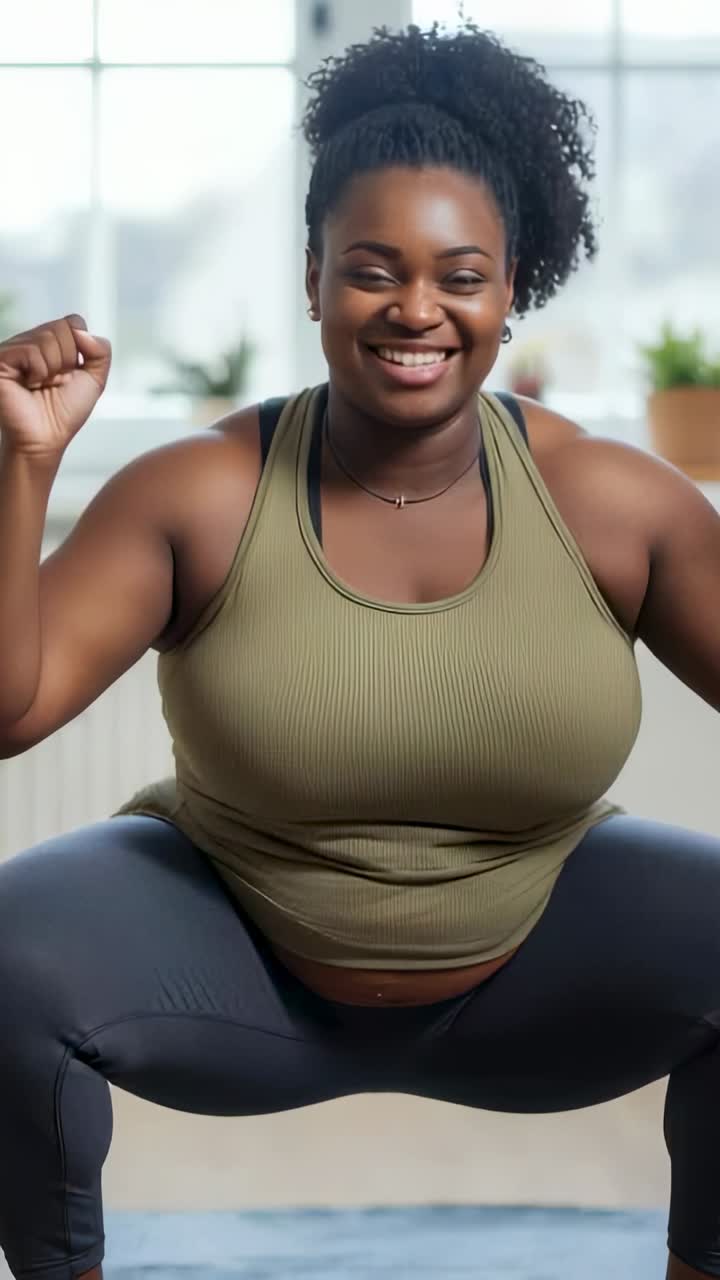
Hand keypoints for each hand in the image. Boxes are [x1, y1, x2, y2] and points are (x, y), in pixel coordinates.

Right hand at [0, 313, 111, 460]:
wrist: (46, 437)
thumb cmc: (64, 413)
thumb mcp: (95, 380)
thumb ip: (101, 351)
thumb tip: (82, 331)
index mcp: (51, 343)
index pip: (73, 322)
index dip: (79, 350)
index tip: (69, 374)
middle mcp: (31, 341)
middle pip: (62, 328)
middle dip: (67, 360)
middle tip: (53, 382)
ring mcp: (15, 348)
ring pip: (47, 337)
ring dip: (52, 368)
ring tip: (39, 385)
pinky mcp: (2, 358)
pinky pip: (31, 350)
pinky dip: (38, 371)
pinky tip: (28, 384)